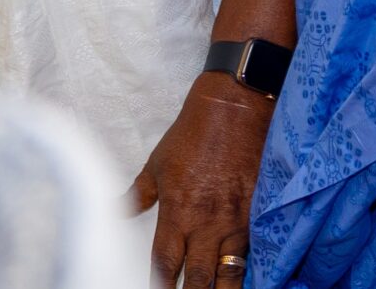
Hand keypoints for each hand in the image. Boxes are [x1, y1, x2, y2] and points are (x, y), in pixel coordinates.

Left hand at [132, 74, 273, 287]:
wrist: (236, 105)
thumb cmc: (194, 131)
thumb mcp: (158, 162)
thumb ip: (138, 194)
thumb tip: (115, 210)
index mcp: (177, 211)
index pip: (165, 263)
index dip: (159, 286)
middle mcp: (207, 221)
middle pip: (199, 277)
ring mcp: (237, 218)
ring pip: (231, 271)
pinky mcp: (260, 209)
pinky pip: (255, 249)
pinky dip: (249, 267)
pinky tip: (249, 278)